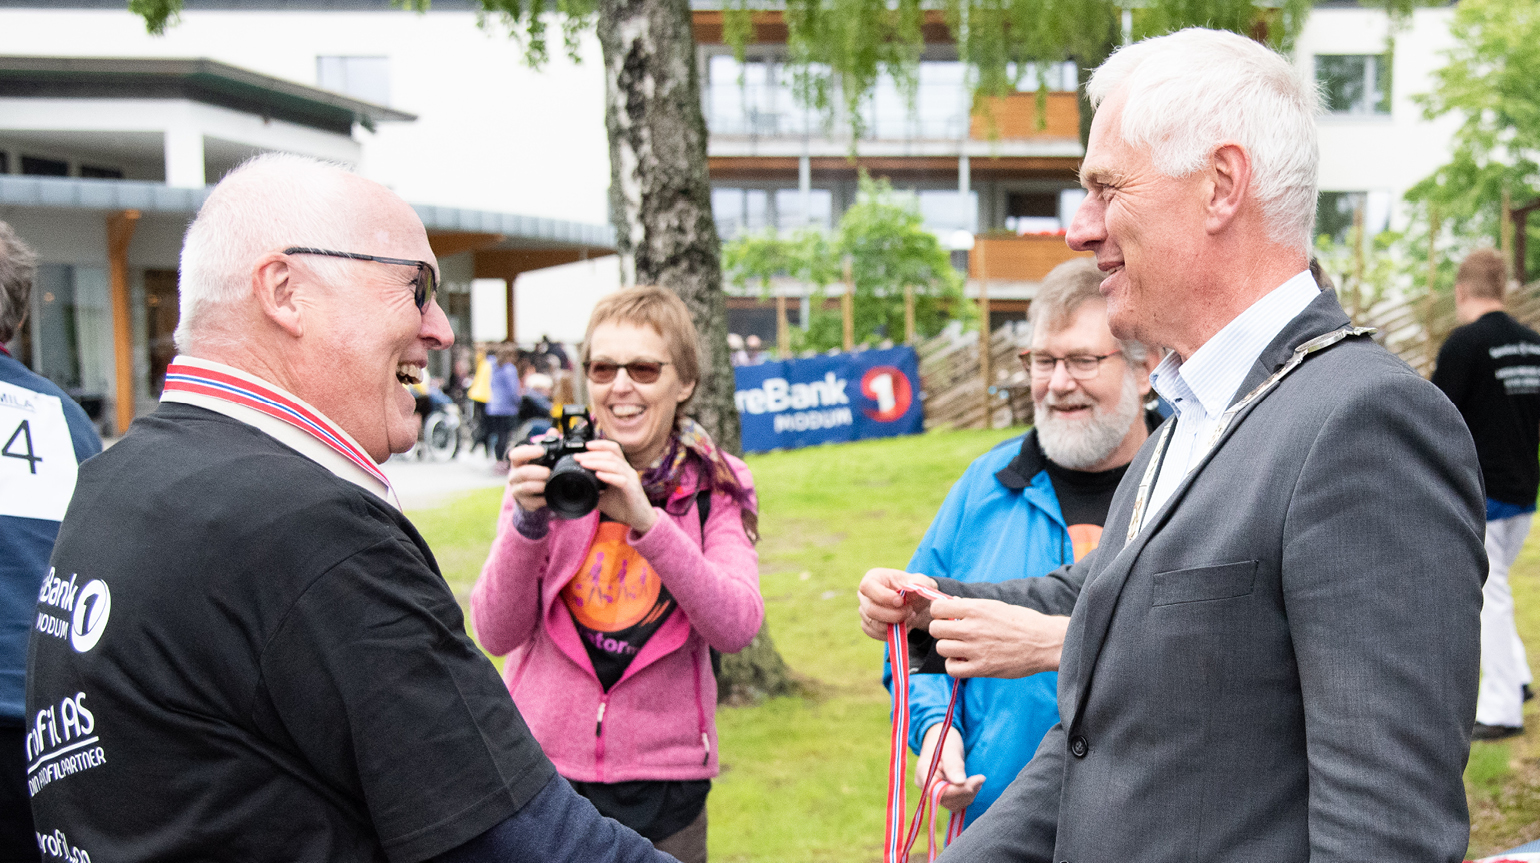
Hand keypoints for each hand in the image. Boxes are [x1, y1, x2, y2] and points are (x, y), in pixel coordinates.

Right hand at [506, 444, 552, 512]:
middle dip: (538, 472)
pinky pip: (532, 502)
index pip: (515, 454)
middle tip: (549, 472)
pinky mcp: (523, 503)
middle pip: (522, 473)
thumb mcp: (540, 458)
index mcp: (518, 462)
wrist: (530, 494)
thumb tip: (552, 431)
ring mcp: (517, 490)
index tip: (542, 451)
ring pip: (526, 488)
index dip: (528, 452)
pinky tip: (548, 496)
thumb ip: (547, 444)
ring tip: (549, 483)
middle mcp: (514, 476)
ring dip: (540, 485)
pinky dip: (542, 499)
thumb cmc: (536, 471)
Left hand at [573, 440, 657, 533]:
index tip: (585, 447)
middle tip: (578, 457)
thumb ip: (592, 491)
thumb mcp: (603, 497)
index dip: (600, 445)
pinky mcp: (632, 489)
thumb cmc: (624, 507)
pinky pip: (621, 480)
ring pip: (614, 465)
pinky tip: (598, 475)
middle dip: (593, 454)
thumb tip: (575, 491)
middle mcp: (627, 470)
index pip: (613, 449)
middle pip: (611, 454)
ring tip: (584, 464)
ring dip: (597, 463)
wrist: (639, 519)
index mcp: (622, 468)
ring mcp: (631, 479)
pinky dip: (608, 476)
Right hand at [858, 568, 938, 640]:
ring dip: (895, 625)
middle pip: (871, 609)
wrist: (915, 603)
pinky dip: (892, 633)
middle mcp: (864, 594)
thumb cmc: (915, 588)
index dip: (883, 596)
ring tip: (910, 617)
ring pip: (874, 624)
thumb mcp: (921, 581)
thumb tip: (911, 585)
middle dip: (894, 615)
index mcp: (873, 577)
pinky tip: (903, 626)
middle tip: (910, 611)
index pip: (867, 586)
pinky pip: (875, 633)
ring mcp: (864, 611)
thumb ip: (919, 582)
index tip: (900, 601)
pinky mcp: (868, 625)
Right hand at [915, 724, 983, 811]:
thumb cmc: (944, 740)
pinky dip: (967, 796)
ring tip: (979, 780)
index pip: (937, 792)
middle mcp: (926, 786)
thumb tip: (960, 782)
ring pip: (952, 804)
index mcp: (923, 774)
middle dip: (965, 792)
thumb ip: (953, 765)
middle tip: (980, 778)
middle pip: (946, 800)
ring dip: (968, 795)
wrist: (941, 738)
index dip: (957, 790)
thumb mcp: (950, 749)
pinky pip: (955, 802)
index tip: (975, 781)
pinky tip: (975, 785)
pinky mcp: (943, 794)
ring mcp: (934, 792)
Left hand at [927, 597, 1068, 678]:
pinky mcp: (982, 668)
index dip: (939, 612)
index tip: (947, 616)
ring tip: (960, 647)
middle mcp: (972, 628)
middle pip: (936, 629)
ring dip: (948, 648)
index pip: (937, 608)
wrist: (1046, 642)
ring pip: (941, 648)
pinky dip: (954, 665)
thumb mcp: (996, 606)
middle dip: (942, 630)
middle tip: (954, 633)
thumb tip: (951, 603)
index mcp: (976, 609)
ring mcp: (976, 649)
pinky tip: (964, 660)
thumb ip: (972, 606)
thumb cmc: (1023, 621)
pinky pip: (952, 669)